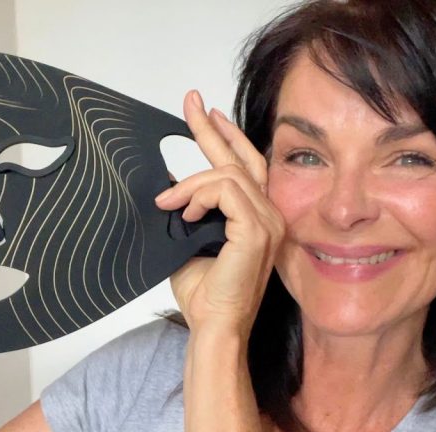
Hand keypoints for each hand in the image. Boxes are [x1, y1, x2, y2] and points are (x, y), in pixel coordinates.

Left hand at [156, 91, 283, 336]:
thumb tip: (166, 182)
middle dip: (211, 128)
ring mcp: (267, 221)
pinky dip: (199, 195)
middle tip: (189, 102)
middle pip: (242, 158)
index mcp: (256, 216)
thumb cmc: (204, 294)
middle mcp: (269, 214)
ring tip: (168, 202)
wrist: (212, 325)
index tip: (202, 114)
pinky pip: (226, 189)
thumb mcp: (187, 240)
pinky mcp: (257, 229)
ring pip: (227, 173)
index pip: (244, 166)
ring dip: (190, 183)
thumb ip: (187, 210)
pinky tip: (185, 213)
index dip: (223, 137)